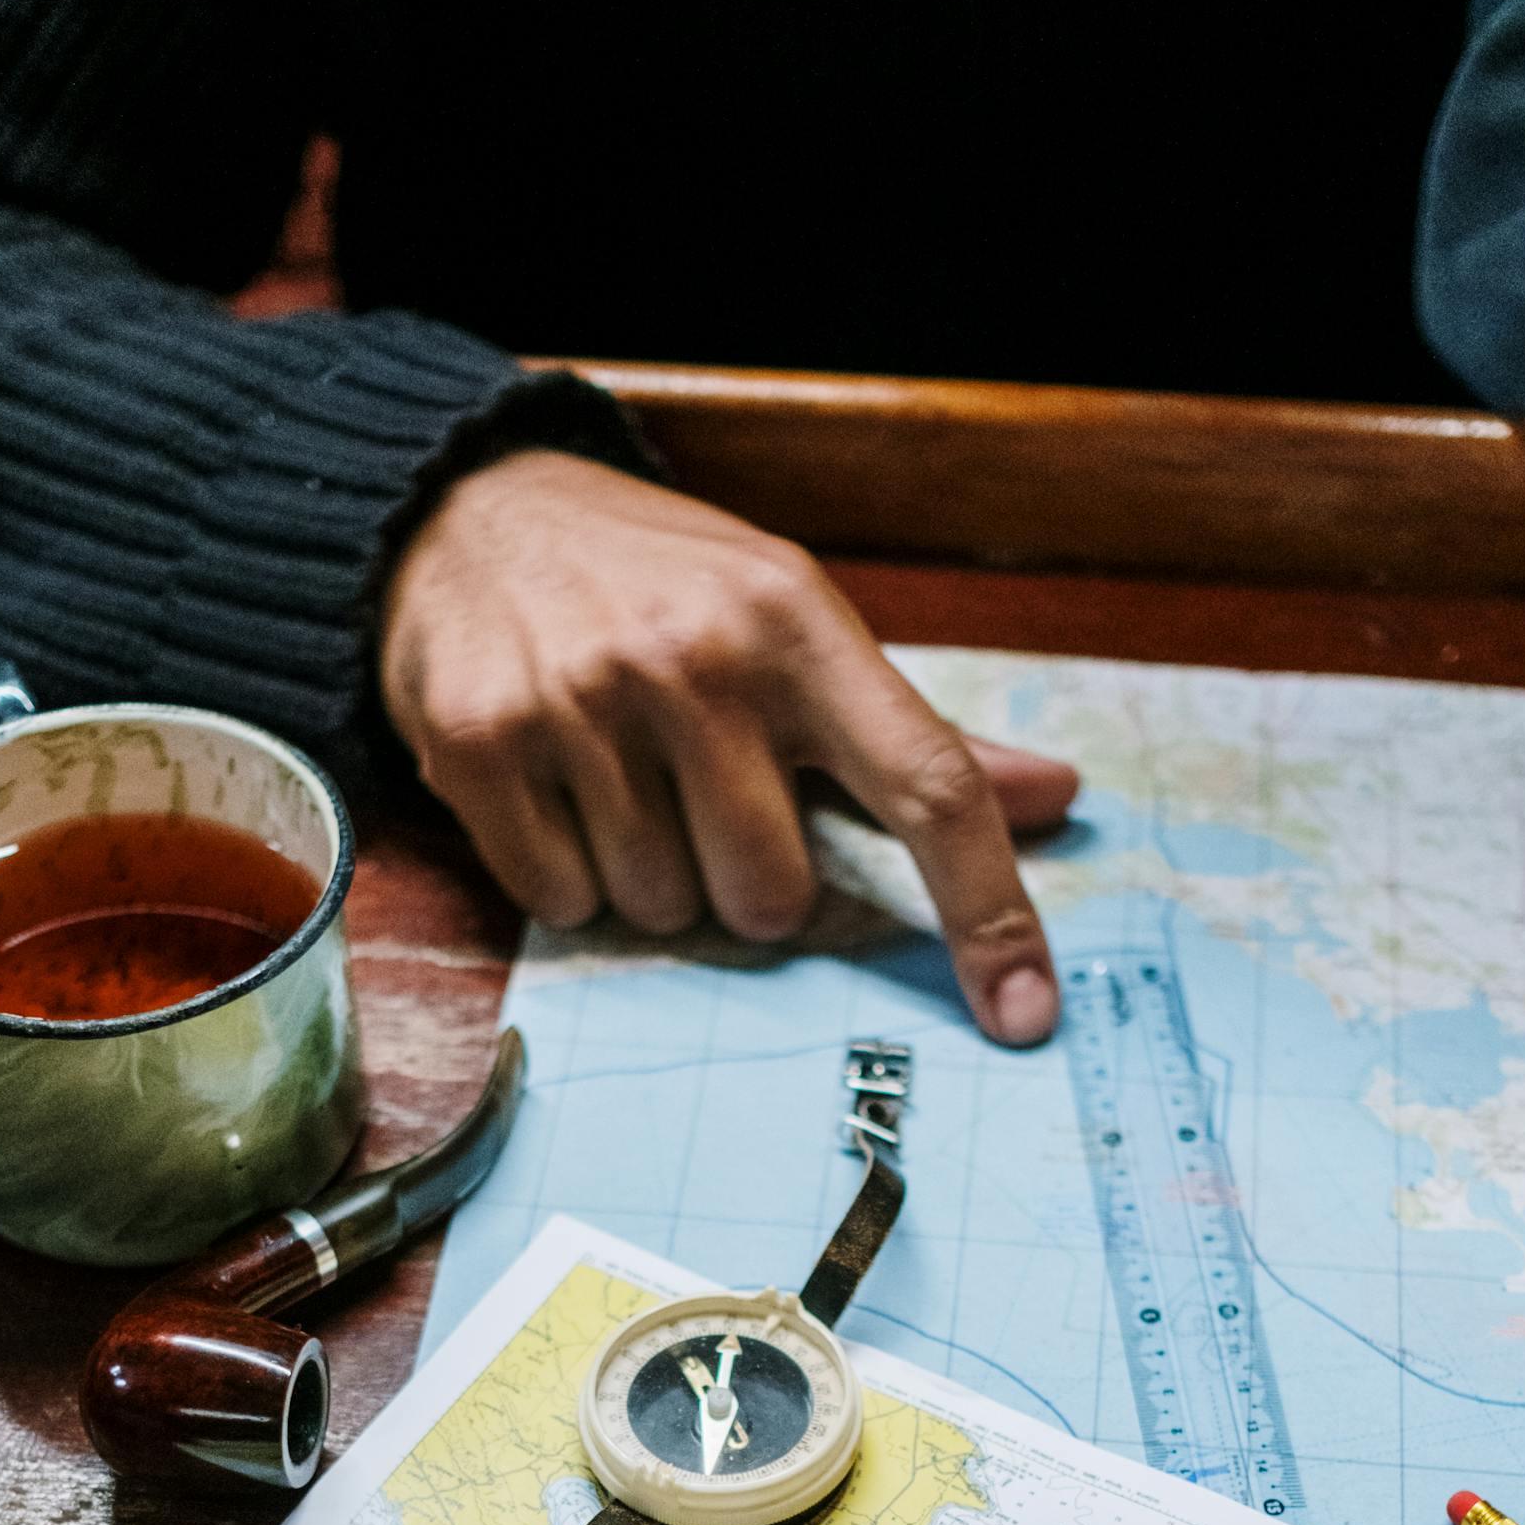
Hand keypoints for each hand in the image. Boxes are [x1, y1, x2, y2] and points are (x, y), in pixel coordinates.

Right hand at [380, 451, 1065, 1044]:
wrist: (470, 511)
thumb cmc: (662, 588)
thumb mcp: (793, 621)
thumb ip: (911, 732)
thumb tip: (1054, 798)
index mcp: (799, 625)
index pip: (928, 788)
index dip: (989, 913)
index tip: (1025, 1013)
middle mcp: (697, 659)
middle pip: (773, 898)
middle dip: (744, 880)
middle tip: (701, 798)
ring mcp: (582, 702)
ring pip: (663, 910)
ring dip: (648, 875)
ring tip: (617, 776)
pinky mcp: (481, 745)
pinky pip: (564, 903)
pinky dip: (566, 873)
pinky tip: (555, 787)